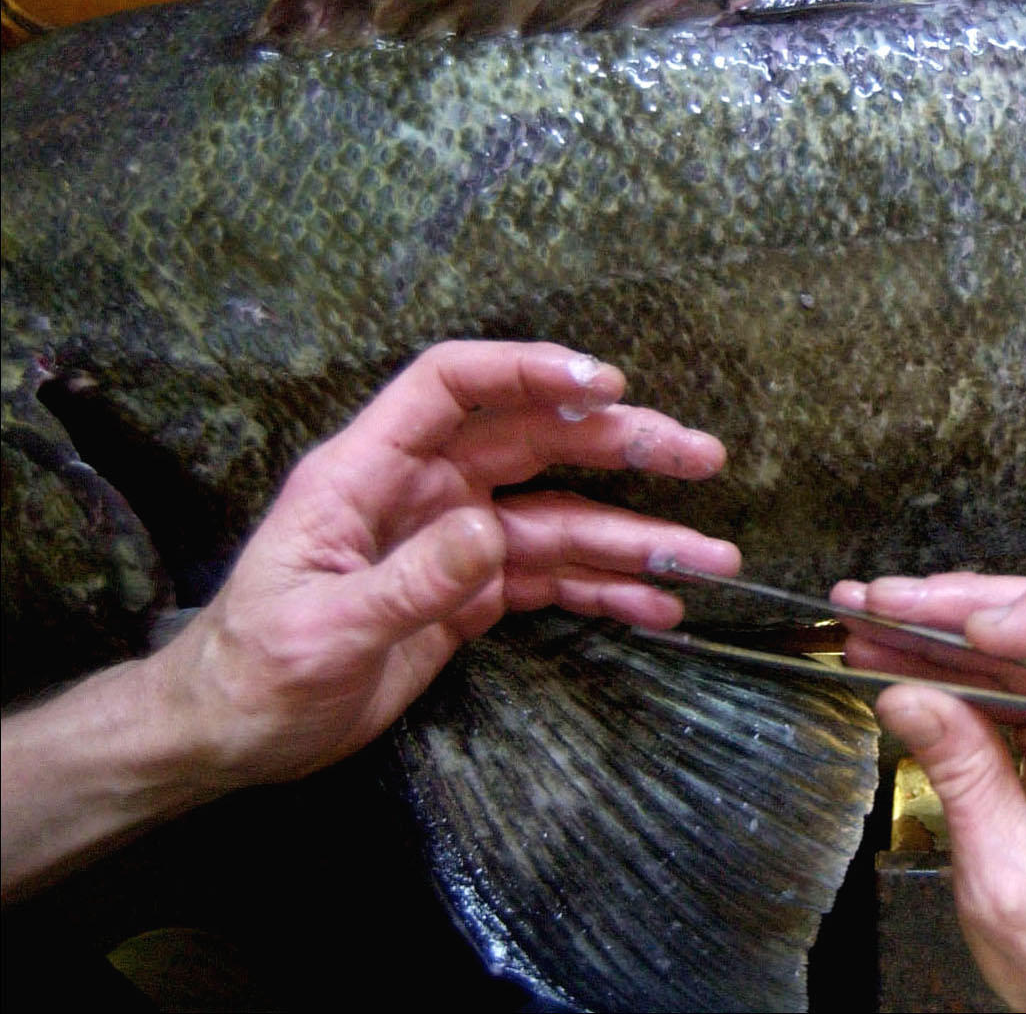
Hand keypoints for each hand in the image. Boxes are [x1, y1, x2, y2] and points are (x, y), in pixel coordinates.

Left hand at [154, 340, 738, 788]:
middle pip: (536, 443)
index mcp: (368, 474)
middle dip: (621, 446)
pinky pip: (552, 581)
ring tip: (713, 559)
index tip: (604, 384)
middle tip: (701, 456)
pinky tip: (659, 608)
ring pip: (562, 522)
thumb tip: (490, 534)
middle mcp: (423, 492)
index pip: (451, 387)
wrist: (229, 737)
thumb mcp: (321, 632)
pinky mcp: (472, 596)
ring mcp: (454, 543)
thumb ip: (407, 582)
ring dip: (636, 538)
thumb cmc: (252, 675)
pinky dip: (606, 593)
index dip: (527, 371)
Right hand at [831, 575, 1025, 1012]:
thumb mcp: (1009, 881)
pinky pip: (1016, 684)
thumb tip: (909, 694)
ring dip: (952, 632)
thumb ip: (966, 779)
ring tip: (874, 616)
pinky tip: (896, 652)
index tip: (979, 627)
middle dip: (980, 612)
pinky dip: (954, 669)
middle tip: (895, 601)